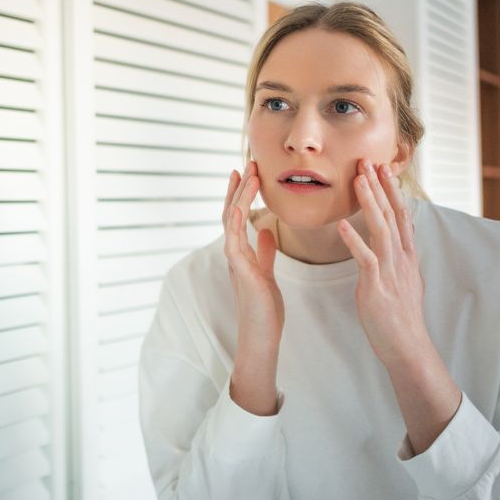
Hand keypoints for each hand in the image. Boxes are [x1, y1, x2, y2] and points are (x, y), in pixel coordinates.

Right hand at [222, 160, 282, 414]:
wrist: (261, 336)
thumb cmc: (264, 309)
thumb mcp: (267, 273)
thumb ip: (265, 252)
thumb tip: (267, 232)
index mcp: (241, 252)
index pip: (238, 216)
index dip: (240, 194)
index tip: (247, 173)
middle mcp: (234, 253)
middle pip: (231, 212)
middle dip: (238, 187)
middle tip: (246, 164)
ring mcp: (234, 260)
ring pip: (232, 219)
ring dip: (239, 195)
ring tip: (248, 174)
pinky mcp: (240, 269)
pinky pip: (235, 238)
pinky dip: (238, 218)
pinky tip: (244, 203)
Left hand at [337, 158, 427, 368]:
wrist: (407, 347)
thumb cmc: (400, 317)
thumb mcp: (404, 280)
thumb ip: (399, 257)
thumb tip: (397, 239)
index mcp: (406, 256)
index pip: (400, 214)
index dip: (391, 190)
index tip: (382, 168)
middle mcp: (401, 258)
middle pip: (392, 214)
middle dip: (379, 186)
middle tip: (368, 161)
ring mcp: (391, 271)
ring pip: (381, 229)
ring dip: (369, 203)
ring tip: (358, 180)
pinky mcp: (377, 287)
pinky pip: (365, 259)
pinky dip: (354, 240)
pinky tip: (342, 225)